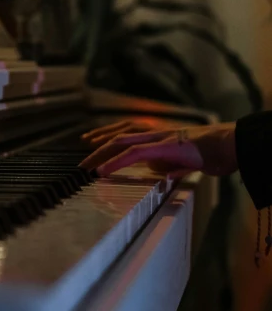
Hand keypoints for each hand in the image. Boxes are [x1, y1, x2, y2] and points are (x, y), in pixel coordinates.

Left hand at [80, 120, 237, 178]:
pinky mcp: (163, 146)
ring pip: (122, 141)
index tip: (91, 147)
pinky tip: (104, 169)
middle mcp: (156, 133)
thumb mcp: (185, 164)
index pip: (128, 134)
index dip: (108, 139)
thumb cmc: (212, 154)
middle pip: (119, 136)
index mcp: (159, 137)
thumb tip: (162, 176)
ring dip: (102, 154)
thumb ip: (171, 168)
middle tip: (82, 162)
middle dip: (98, 147)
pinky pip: (135, 152)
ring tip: (87, 166)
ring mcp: (158, 137)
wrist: (229, 145)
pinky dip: (116, 161)